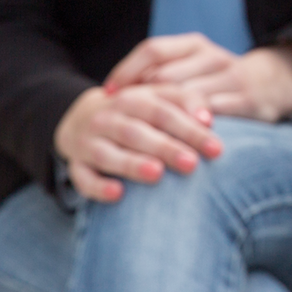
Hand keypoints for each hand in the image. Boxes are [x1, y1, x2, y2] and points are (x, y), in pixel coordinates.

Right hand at [53, 82, 221, 202]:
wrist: (80, 116)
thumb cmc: (136, 111)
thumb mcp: (158, 97)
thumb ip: (186, 101)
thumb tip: (208, 119)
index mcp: (133, 98)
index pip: (164, 112)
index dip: (190, 129)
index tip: (216, 148)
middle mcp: (108, 119)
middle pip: (137, 133)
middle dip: (166, 148)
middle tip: (192, 164)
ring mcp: (88, 143)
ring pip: (109, 154)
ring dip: (133, 164)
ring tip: (157, 174)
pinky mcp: (76, 165)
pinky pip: (83, 178)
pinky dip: (99, 187)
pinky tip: (118, 194)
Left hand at [107, 34, 291, 121]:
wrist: (275, 82)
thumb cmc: (218, 78)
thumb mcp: (194, 64)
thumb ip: (161, 71)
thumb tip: (113, 92)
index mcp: (196, 44)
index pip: (153, 50)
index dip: (126, 71)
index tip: (107, 95)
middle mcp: (213, 57)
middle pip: (165, 78)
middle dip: (139, 101)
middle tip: (116, 122)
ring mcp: (231, 79)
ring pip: (185, 100)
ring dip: (159, 122)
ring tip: (137, 139)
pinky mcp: (246, 102)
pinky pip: (208, 119)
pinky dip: (186, 133)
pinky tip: (170, 145)